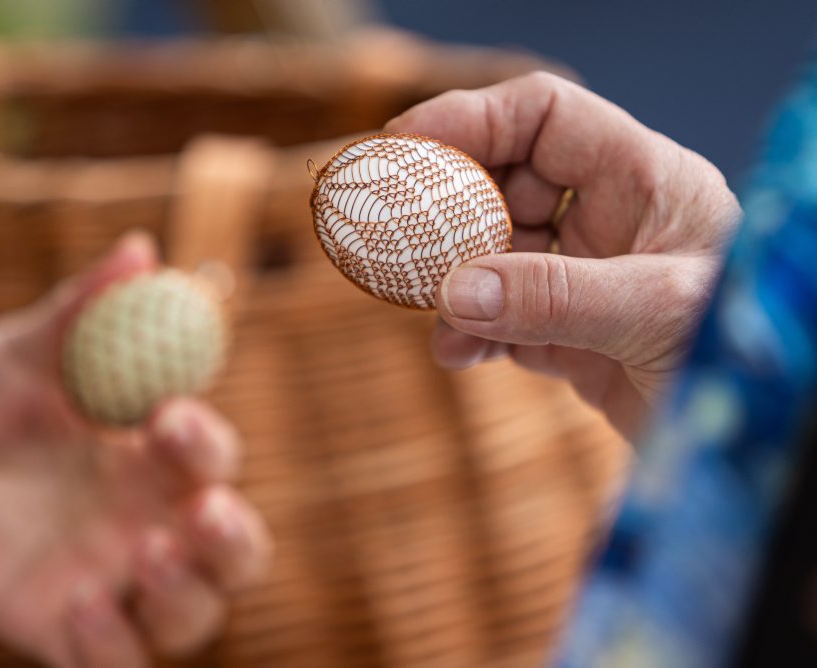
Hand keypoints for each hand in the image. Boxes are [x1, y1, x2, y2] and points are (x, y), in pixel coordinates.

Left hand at [0, 234, 271, 666]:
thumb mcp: (20, 350)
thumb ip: (81, 309)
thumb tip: (140, 249)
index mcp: (151, 454)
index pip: (213, 460)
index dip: (207, 442)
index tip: (166, 414)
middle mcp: (147, 520)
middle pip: (235, 553)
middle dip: (234, 540)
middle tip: (202, 512)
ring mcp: (110, 580)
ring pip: (193, 616)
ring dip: (187, 595)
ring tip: (139, 557)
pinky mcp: (59, 628)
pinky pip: (115, 664)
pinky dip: (116, 649)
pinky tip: (80, 607)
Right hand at [386, 72, 741, 437]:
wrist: (750, 442)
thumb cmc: (740, 352)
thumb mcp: (655, 312)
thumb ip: (554, 296)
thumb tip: (456, 290)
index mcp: (641, 180)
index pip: (544, 117)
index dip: (473, 119)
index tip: (408, 143)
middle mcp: (607, 220)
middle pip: (505, 186)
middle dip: (451, 212)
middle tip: (400, 237)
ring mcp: (582, 278)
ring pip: (493, 257)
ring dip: (454, 283)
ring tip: (434, 311)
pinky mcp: (567, 334)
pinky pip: (499, 319)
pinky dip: (470, 333)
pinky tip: (458, 353)